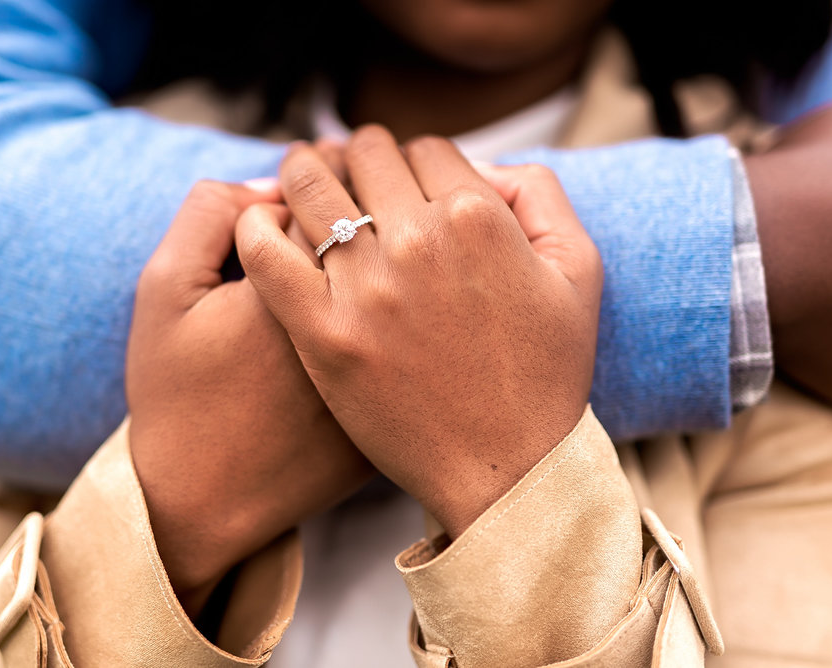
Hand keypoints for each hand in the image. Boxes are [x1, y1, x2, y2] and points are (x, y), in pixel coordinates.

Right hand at [126, 180, 372, 615]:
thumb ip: (211, 213)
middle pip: (384, 221)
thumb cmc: (177, 394)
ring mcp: (390, 367)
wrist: (208, 500)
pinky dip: (414, 297)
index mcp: (298, 285)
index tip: (310, 173)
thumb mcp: (165, 290)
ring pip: (413, 267)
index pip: (332, 189)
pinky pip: (426, 323)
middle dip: (362, 196)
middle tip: (341, 196)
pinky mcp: (404, 401)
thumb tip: (276, 181)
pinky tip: (383, 297)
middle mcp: (357, 319)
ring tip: (360, 244)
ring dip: (393, 242)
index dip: (319, 171)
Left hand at [236, 127, 602, 537]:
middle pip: (365, 156)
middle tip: (349, 173)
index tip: (405, 183)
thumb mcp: (577, 271)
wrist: (504, 469)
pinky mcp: (323, 333)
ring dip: (303, 172)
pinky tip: (260, 225)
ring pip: (308, 186)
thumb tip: (483, 165)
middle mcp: (418, 242)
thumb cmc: (544, 374)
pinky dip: (254, 226)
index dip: (413, 161)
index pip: (425, 149)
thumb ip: (539, 196)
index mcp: (478, 218)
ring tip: (300, 180)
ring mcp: (366, 288)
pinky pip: (265, 253)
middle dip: (359, 157)